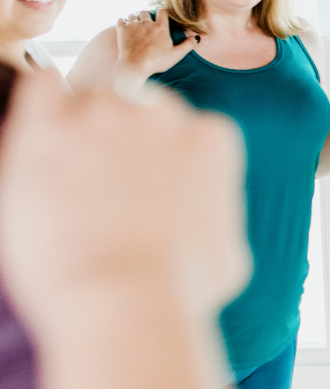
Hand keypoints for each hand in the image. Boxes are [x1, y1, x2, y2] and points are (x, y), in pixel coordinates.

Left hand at [0, 69, 250, 339]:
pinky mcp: (48, 131)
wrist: (126, 301)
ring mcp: (104, 118)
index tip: (150, 189)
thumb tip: (204, 221)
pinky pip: (41, 87)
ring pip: (89, 97)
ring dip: (80, 127)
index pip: (184, 128)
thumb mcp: (229, 251)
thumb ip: (215, 216)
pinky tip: (43, 135)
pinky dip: (42, 100)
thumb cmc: (181, 292)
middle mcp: (161, 116)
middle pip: (137, 105)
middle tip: (108, 183)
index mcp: (210, 140)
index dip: (164, 159)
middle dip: (124, 138)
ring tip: (70, 174)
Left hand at [113, 8, 198, 88]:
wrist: (135, 66)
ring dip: (134, 19)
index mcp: (161, 28)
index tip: (160, 16)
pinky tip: (125, 27)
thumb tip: (197, 38)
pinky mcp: (122, 30)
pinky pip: (121, 20)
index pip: (162, 11)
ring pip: (133, 15)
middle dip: (146, 16)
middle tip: (146, 24)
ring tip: (136, 26)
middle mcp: (147, 23)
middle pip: (145, 12)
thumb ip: (188, 45)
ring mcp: (133, 26)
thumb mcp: (176, 55)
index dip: (161, 12)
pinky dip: (123, 22)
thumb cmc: (156, 62)